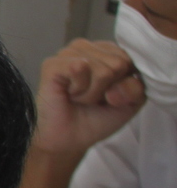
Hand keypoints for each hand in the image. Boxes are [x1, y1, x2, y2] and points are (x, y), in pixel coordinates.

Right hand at [34, 40, 143, 156]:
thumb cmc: (97, 118)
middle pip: (119, 63)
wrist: (70, 139)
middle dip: (109, 89)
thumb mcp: (130, 103)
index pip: (131, 58)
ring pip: (102, 69)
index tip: (111, 95)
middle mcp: (86, 48)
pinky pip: (80, 68)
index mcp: (106, 52)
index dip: (125, 83)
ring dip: (93, 92)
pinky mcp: (52, 64)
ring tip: (80, 97)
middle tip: (92, 98)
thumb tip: (113, 71)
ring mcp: (67, 53)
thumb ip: (136, 85)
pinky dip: (80, 89)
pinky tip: (69, 93)